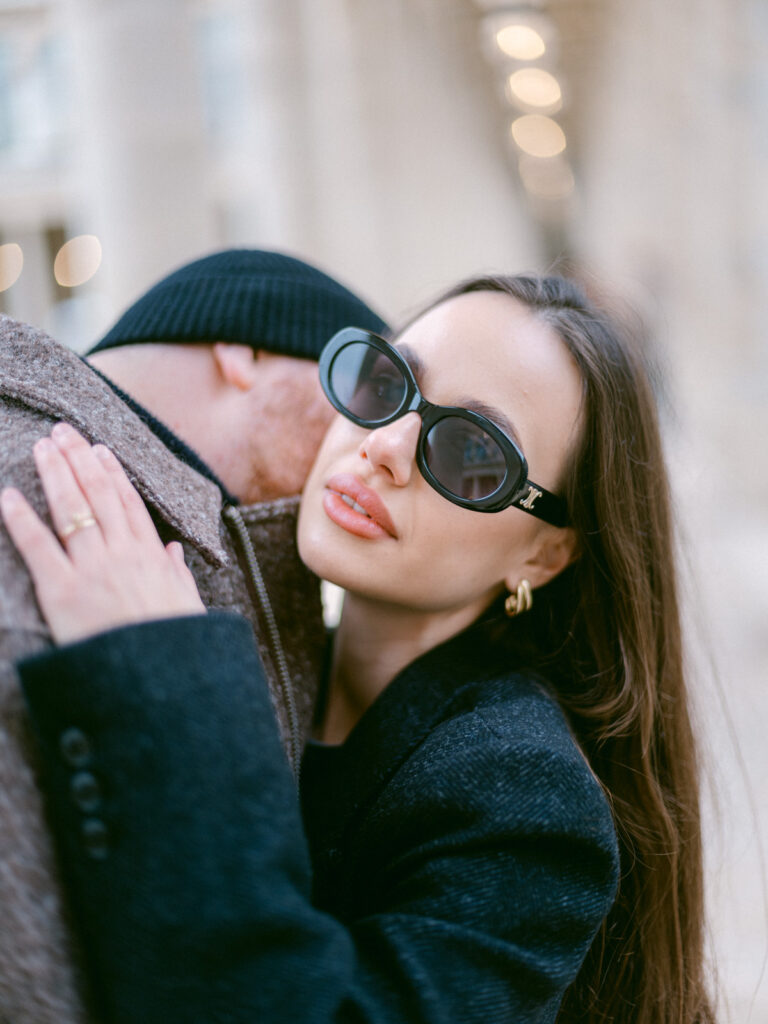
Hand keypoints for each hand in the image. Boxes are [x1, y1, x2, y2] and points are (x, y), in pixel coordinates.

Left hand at [0, 423, 205, 644]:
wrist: (159, 684)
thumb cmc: (173, 648)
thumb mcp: (186, 606)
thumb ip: (177, 573)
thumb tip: (173, 549)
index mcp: (151, 557)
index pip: (128, 502)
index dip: (111, 472)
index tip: (98, 449)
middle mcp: (121, 554)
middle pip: (97, 495)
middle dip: (78, 460)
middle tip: (62, 432)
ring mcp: (91, 570)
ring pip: (71, 510)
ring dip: (53, 474)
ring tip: (41, 447)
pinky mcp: (62, 591)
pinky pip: (38, 547)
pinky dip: (21, 519)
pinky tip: (7, 496)